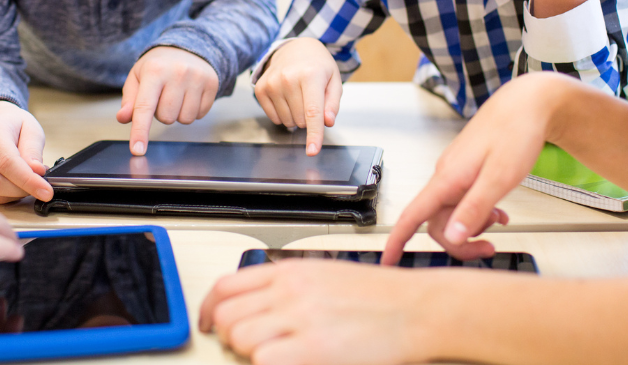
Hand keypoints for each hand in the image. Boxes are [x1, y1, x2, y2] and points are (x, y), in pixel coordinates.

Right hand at [0, 101, 51, 203]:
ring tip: (28, 180)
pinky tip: (16, 184)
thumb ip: (33, 150)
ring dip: (16, 194)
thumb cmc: (14, 126)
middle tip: (41, 185)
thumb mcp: (31, 129)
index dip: (28, 181)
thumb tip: (37, 171)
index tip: (47, 192)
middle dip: (23, 190)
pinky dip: (7, 196)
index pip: (8, 163)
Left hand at [117, 46, 219, 155]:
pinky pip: (199, 115)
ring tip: (176, 95)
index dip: (140, 131)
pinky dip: (192, 110)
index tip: (137, 150)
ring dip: (178, 114)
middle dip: (162, 114)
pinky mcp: (212, 84)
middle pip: (166, 118)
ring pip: (184, 119)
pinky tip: (189, 95)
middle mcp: (178, 73)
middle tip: (163, 96)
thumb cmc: (158, 66)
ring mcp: (198, 78)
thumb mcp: (138, 78)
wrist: (188, 48)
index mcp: (154, 70)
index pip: (144, 107)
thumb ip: (129, 100)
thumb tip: (123, 118)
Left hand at [199, 260, 442, 364]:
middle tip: (248, 345)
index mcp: (290, 271)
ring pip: (237, 337)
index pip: (225, 286)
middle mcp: (289, 290)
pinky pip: (262, 359)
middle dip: (229, 335)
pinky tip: (289, 362)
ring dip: (248, 352)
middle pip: (225, 314)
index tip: (209, 322)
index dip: (208, 309)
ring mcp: (299, 318)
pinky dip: (268, 364)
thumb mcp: (325, 275)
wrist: (418, 308)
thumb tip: (256, 304)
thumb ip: (288, 286)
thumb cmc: (381, 296)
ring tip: (273, 354)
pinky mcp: (312, 348)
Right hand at [253, 38, 342, 154]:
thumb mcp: (333, 80)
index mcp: (311, 75)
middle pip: (301, 120)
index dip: (314, 134)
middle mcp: (288, 78)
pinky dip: (283, 114)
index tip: (312, 151)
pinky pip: (274, 118)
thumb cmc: (317, 66)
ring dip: (296, 116)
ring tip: (298, 96)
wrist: (294, 49)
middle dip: (309, 118)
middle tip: (310, 99)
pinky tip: (286, 98)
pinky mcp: (260, 89)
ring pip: (287, 122)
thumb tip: (327, 122)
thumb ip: (333, 103)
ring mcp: (271, 83)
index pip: (313, 112)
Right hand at [382, 73, 569, 264]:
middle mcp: (446, 176)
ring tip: (500, 221)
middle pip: (437, 223)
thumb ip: (475, 208)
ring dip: (474, 225)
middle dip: (461, 241)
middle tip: (489, 247)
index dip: (397, 241)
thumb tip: (454, 236)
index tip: (387, 262)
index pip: (413, 215)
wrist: (526, 103)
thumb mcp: (500, 177)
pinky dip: (479, 212)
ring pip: (452, 213)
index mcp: (448, 177)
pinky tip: (498, 211)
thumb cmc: (515, 132)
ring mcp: (455, 173)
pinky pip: (464, 201)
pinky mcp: (466, 172)